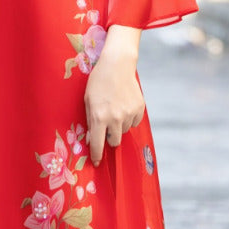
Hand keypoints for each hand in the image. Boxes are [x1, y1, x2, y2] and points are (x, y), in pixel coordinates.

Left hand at [85, 29, 144, 166]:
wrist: (117, 65)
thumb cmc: (98, 82)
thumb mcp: (88, 101)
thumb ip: (90, 121)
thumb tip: (91, 140)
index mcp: (100, 117)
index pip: (98, 144)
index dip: (96, 155)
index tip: (96, 162)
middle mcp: (115, 118)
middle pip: (114, 141)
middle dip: (109, 138)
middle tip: (106, 126)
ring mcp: (129, 114)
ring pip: (124, 131)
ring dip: (119, 126)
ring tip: (115, 109)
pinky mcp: (139, 109)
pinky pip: (134, 122)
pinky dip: (129, 118)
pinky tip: (124, 104)